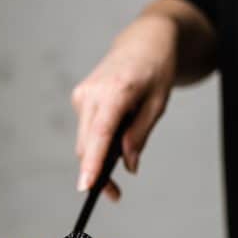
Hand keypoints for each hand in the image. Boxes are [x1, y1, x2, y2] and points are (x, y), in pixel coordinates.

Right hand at [71, 12, 178, 197]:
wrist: (143, 42)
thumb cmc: (155, 70)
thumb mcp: (157, 104)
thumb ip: (140, 135)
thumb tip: (127, 164)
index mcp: (115, 92)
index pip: (100, 134)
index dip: (93, 163)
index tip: (86, 187)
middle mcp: (92, 93)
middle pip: (88, 146)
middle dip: (97, 174)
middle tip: (115, 194)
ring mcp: (82, 95)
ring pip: (85, 142)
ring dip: (97, 161)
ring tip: (118, 173)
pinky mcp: (80, 98)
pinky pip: (87, 131)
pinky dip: (97, 144)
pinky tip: (115, 139)